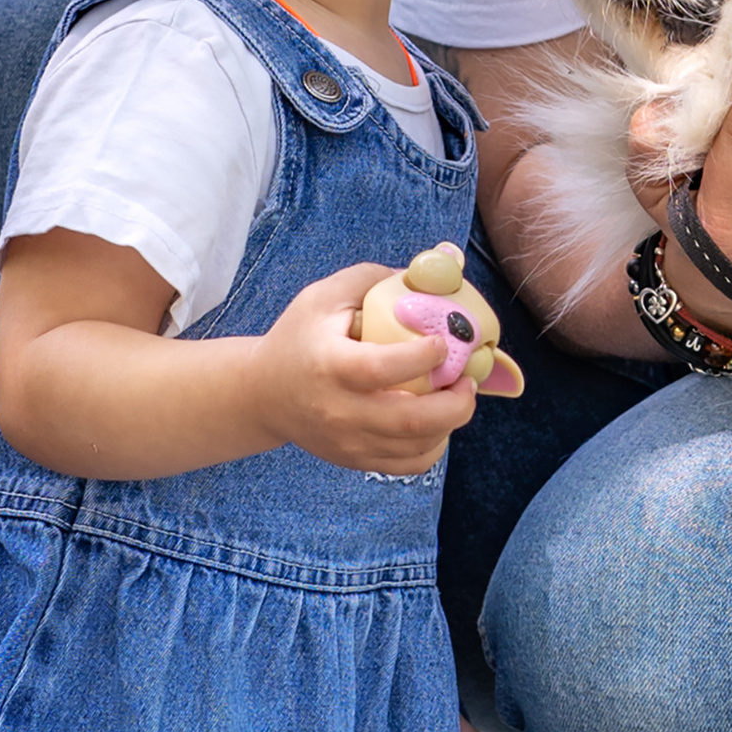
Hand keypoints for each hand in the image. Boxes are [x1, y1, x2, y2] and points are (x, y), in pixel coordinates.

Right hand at [250, 264, 486, 475]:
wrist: (263, 393)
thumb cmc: (300, 336)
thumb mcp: (325, 295)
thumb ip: (376, 278)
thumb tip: (435, 267)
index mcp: (330, 366)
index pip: (381, 368)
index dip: (422, 356)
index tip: (444, 342)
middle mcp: (339, 411)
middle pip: (410, 421)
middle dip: (455, 403)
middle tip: (468, 379)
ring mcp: (348, 442)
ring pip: (416, 446)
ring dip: (451, 422)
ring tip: (457, 394)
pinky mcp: (356, 460)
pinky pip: (409, 465)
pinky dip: (435, 445)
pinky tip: (438, 421)